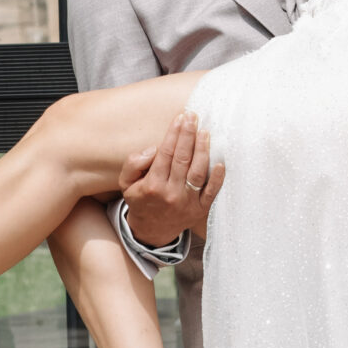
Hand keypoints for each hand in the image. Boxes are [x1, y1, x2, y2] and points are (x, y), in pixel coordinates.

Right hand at [119, 111, 226, 245]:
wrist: (151, 231)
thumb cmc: (141, 200)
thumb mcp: (126, 183)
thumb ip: (133, 163)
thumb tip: (153, 149)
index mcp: (152, 185)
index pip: (165, 153)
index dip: (173, 133)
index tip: (180, 117)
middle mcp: (170, 193)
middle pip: (182, 159)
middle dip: (188, 135)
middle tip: (193, 116)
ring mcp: (187, 203)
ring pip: (198, 173)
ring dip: (203, 151)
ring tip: (205, 132)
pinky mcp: (200, 210)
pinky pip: (211, 193)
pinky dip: (217, 178)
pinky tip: (221, 162)